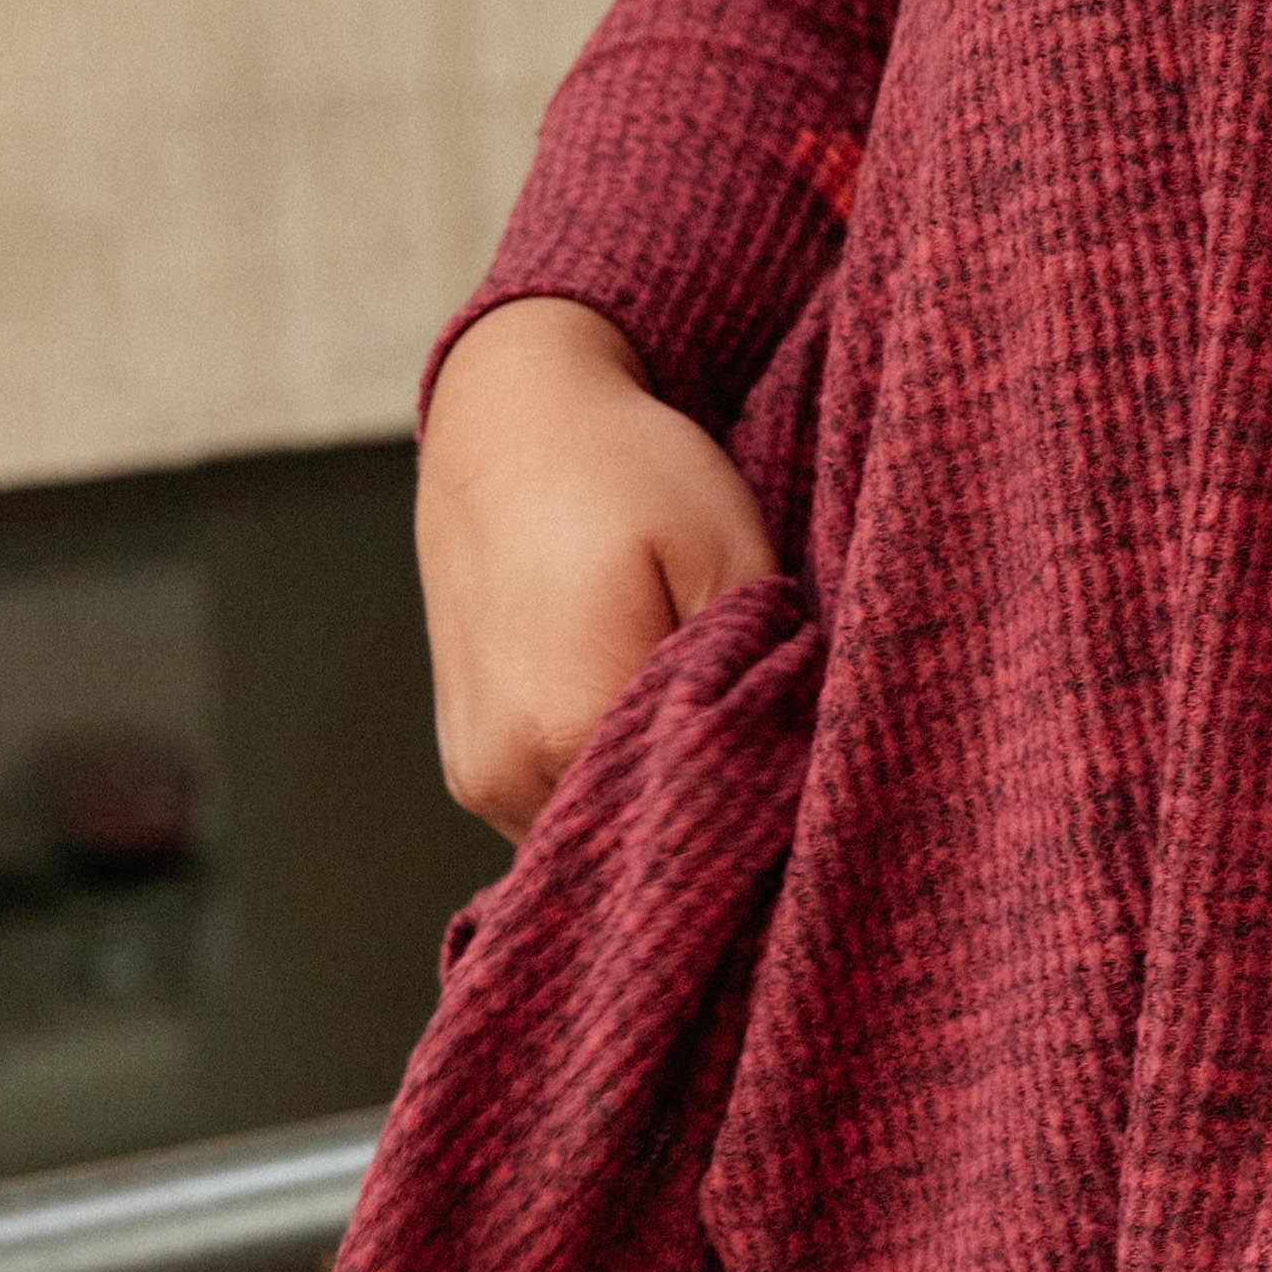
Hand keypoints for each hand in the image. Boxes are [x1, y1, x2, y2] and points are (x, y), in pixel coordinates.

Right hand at [416, 296, 777, 841]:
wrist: (510, 417)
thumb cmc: (628, 471)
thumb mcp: (727, 552)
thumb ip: (761, 672)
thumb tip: (793, 766)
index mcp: (570, 725)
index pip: (688, 834)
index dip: (757, 819)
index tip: (803, 786)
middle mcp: (506, 774)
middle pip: (633, 854)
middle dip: (706, 827)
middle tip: (771, 774)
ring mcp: (477, 777)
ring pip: (592, 844)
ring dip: (651, 814)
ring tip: (708, 747)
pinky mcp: (469, 764)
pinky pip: (555, 815)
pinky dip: (609, 796)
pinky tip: (654, 742)